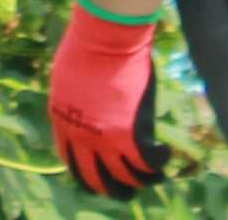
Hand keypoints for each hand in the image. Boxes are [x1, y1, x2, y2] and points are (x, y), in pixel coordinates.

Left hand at [46, 2, 169, 197]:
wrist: (105, 38)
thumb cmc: (86, 46)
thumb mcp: (67, 78)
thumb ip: (74, 101)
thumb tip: (85, 108)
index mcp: (63, 122)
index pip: (72, 162)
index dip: (87, 173)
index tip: (99, 174)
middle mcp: (82, 138)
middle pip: (97, 180)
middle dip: (113, 189)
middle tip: (127, 189)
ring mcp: (106, 140)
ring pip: (126, 178)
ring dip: (141, 181)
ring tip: (154, 176)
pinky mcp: (131, 135)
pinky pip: (148, 163)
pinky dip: (158, 164)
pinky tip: (164, 156)